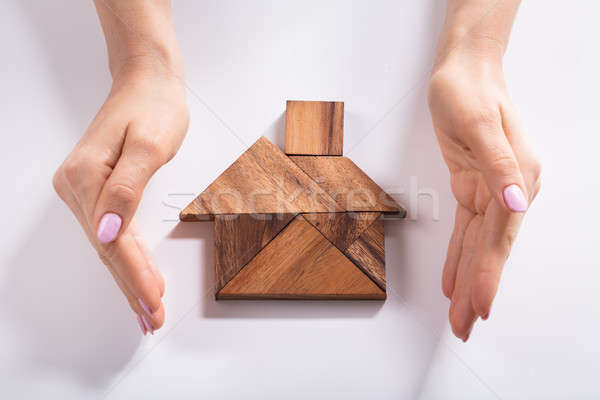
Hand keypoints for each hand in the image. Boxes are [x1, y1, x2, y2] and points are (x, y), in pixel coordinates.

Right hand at [53, 59, 188, 333]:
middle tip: (151, 320)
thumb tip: (106, 233)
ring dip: (129, 279)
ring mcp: (82, 190)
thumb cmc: (154, 107)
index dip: (135, 275)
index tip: (153, 303)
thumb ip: (126, 189)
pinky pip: (111, 232)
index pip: (113, 242)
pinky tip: (139, 276)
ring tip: (147, 310)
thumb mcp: (149, 145)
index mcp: (86, 178)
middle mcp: (76, 187)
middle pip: (107, 250)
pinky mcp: (94, 189)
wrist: (146, 81)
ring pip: (109, 246)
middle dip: (132, 288)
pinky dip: (128, 258)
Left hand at [428, 49, 540, 340]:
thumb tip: (516, 203)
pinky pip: (466, 229)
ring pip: (477, 245)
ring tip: (458, 315)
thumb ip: (499, 166)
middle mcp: (508, 189)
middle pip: (489, 248)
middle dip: (476, 289)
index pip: (500, 236)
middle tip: (463, 326)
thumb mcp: (479, 124)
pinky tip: (452, 279)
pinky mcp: (473, 187)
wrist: (463, 72)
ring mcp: (492, 190)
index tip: (480, 305)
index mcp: (517, 177)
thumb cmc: (469, 91)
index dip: (488, 273)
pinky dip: (458, 255)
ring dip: (466, 280)